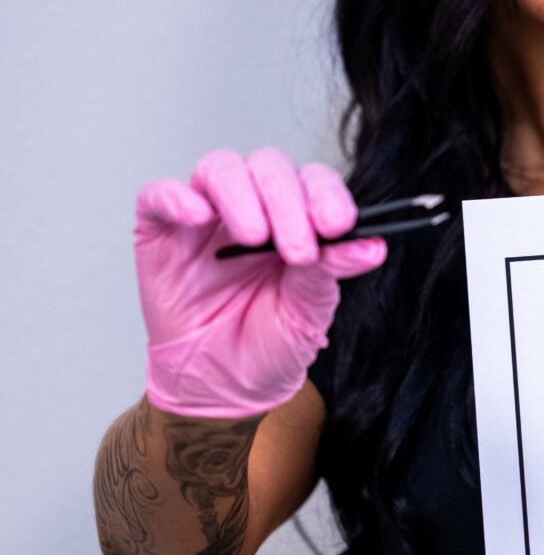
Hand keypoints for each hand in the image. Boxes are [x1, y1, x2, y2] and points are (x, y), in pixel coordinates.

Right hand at [134, 148, 387, 418]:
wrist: (218, 387)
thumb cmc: (266, 345)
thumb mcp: (306, 314)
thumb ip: (331, 272)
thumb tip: (372, 246)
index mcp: (296, 219)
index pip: (314, 182)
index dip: (327, 195)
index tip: (339, 225)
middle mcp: (252, 206)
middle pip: (270, 168)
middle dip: (288, 202)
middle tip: (298, 249)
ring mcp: (204, 215)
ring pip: (220, 168)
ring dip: (242, 195)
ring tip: (254, 238)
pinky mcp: (160, 230)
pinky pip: (160, 194)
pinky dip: (178, 197)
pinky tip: (198, 217)